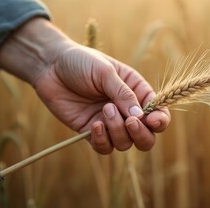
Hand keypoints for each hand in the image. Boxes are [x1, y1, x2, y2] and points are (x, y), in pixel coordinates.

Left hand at [0, 18, 169, 153]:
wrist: (50, 66)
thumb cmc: (81, 62)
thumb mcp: (105, 72)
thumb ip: (123, 94)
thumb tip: (139, 116)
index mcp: (136, 91)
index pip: (157, 112)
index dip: (160, 120)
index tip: (151, 120)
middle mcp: (126, 110)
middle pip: (146, 136)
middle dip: (141, 133)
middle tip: (130, 121)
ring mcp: (110, 123)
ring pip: (125, 143)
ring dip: (118, 130)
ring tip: (104, 109)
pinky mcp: (91, 131)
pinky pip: (104, 147)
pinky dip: (102, 140)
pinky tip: (94, 124)